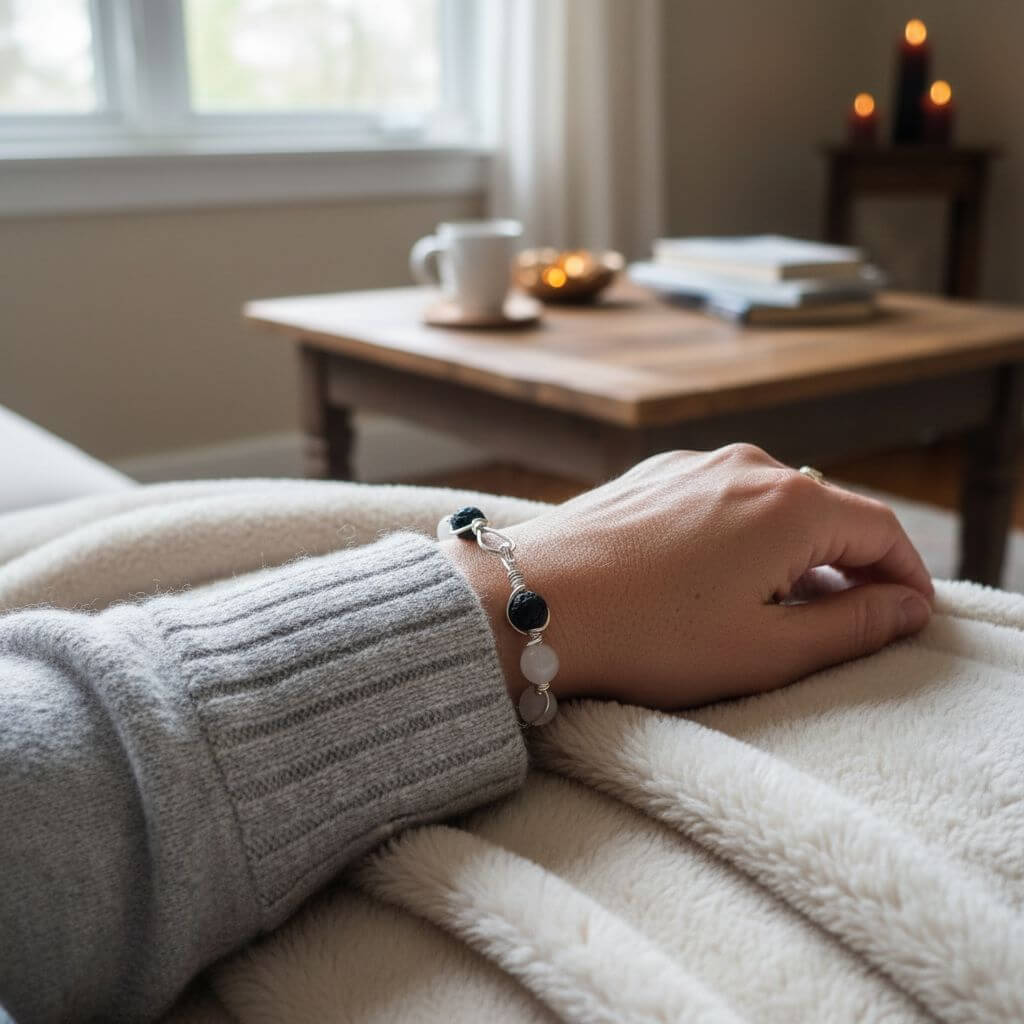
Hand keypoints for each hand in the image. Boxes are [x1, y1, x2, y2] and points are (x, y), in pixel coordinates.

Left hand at [444, 444, 933, 709]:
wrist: (528, 603)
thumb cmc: (645, 636)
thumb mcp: (766, 650)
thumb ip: (853, 626)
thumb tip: (906, 607)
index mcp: (790, 504)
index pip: (882, 532)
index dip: (907, 578)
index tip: (910, 619)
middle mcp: (747, 466)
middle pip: (828, 514)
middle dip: (849, 568)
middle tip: (848, 626)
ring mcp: (693, 464)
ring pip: (772, 507)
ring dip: (792, 554)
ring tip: (777, 611)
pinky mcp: (652, 476)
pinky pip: (721, 502)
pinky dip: (741, 538)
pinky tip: (714, 582)